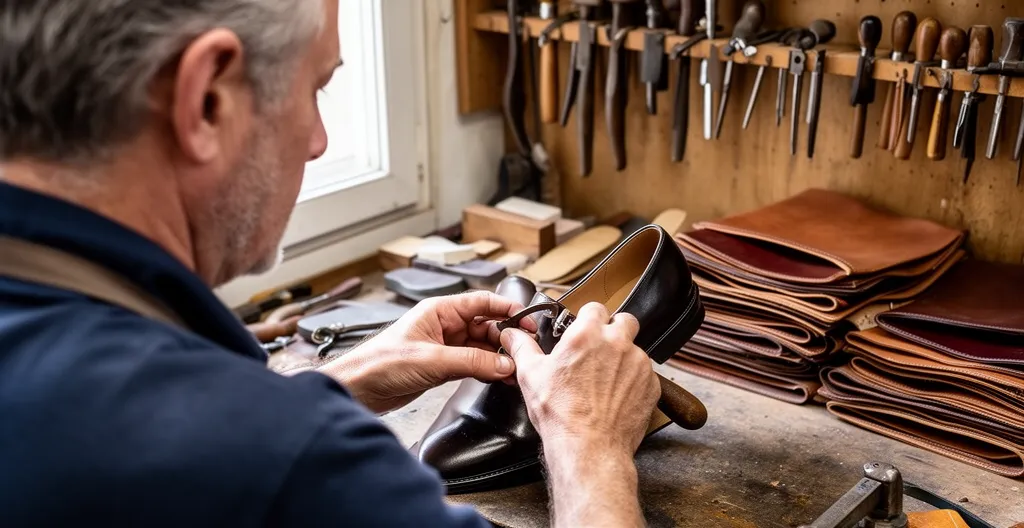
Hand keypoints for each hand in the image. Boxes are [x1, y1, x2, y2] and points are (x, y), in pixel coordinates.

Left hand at [317, 291, 536, 412]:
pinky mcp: (442, 367)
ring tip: (516, 368)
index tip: (528, 321)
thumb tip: (504, 364)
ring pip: (482, 346)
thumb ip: (471, 361)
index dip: (508, 309)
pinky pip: (473, 363)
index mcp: (439, 311)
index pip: (483, 302)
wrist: (358, 390)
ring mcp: (444, 346)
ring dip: (499, 356)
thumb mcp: (431, 360)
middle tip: (525, 351)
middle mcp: (444, 325)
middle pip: (486, 325)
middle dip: (506, 337)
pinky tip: (499, 377)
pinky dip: (487, 369)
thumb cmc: (379, 364)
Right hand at [500, 302, 658, 527]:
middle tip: (601, 349)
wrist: (589, 448)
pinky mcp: (651, 385)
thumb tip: (512, 335)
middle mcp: (617, 343)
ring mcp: (638, 364)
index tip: (583, 329)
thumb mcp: (530, 376)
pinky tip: (616, 397)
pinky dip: (634, 382)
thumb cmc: (561, 414)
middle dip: (615, 330)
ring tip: (605, 381)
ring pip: (635, 350)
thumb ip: (522, 347)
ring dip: (623, 359)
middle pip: (625, 321)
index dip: (588, 318)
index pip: (595, 307)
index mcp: (586, 335)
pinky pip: (645, 375)